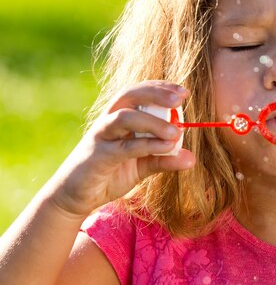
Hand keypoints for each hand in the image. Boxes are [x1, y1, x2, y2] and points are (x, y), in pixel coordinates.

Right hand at [47, 81, 195, 218]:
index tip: (184, 91)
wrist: (74, 197)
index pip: (139, 92)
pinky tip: (166, 147)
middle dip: (156, 92)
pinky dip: (147, 145)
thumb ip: (164, 159)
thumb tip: (191, 158)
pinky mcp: (97, 156)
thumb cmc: (109, 174)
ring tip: (177, 132)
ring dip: (153, 121)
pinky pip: (124, 146)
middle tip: (181, 98)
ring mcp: (101, 137)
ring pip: (124, 117)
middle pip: (130, 95)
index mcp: (119, 117)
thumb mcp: (142, 166)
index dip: (160, 87)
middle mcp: (108, 121)